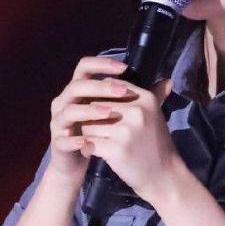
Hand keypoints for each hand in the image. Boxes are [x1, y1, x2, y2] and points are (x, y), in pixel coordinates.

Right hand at [45, 55, 130, 187]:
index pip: (85, 67)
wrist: (78, 161)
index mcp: (79, 91)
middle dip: (100, 87)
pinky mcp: (57, 143)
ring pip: (69, 110)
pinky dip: (75, 139)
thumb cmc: (101, 134)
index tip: (124, 67)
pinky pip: (62, 139)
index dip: (102, 64)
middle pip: (77, 86)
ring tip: (109, 113)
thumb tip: (167, 82)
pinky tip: (87, 141)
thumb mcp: (119, 114)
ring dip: (89, 111)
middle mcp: (65, 102)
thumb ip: (138, 98)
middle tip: (122, 90)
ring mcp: (58, 121)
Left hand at [79, 71, 177, 203]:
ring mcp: (126, 130)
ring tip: (95, 142)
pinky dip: (87, 149)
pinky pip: (88, 143)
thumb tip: (166, 80)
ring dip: (87, 134)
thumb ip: (156, 96)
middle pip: (94, 105)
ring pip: (88, 124)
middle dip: (90, 118)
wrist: (164, 177)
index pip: (108, 87)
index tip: (103, 113)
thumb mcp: (157, 117)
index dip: (100, 99)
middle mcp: (136, 111)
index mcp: (145, 98)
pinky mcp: (116, 149)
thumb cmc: (157, 145)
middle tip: (95, 130)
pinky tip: (93, 152)